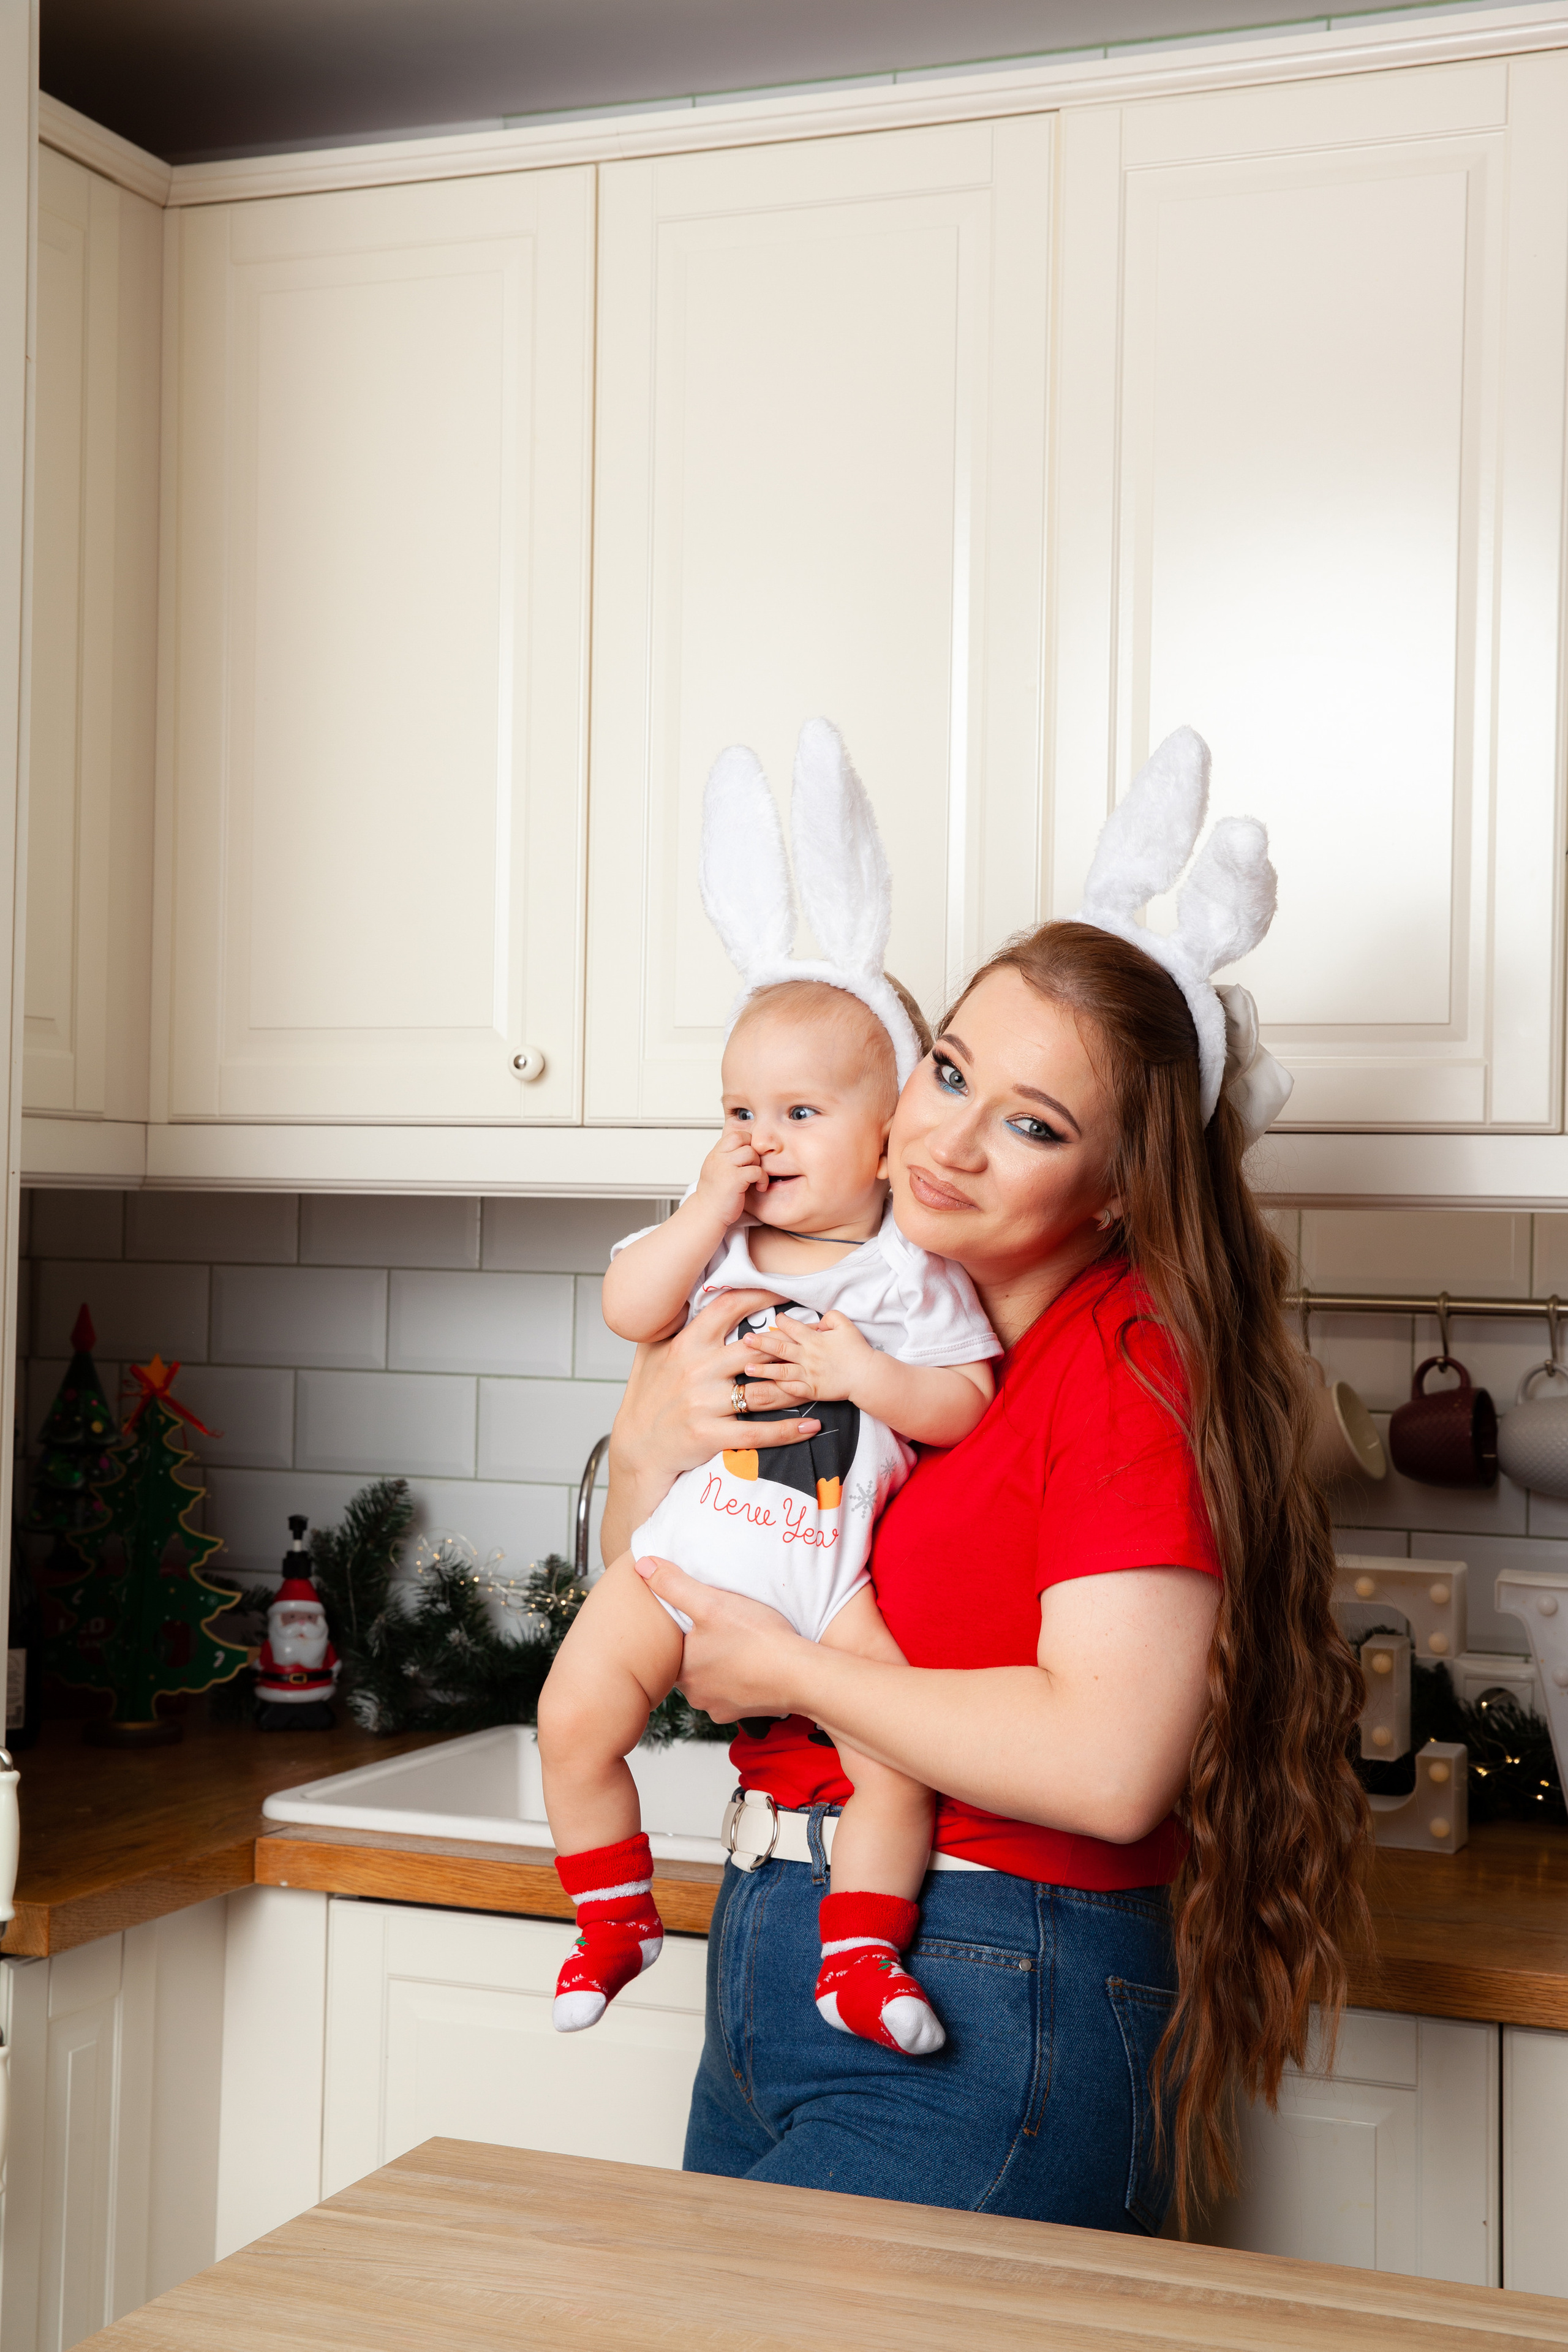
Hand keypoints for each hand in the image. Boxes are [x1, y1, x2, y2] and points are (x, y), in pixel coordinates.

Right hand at [601, 1289, 823, 1558]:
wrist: (636, 1447)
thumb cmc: (646, 1398)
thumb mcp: (649, 1353)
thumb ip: (670, 1325)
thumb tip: (689, 1297)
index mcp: (685, 1345)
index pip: (727, 1309)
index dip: (759, 1296)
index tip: (784, 1292)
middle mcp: (696, 1370)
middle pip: (755, 1349)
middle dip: (788, 1345)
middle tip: (813, 1342)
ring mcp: (704, 1403)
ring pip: (762, 1391)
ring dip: (795, 1388)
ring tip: (819, 1383)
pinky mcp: (710, 1435)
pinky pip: (757, 1432)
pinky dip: (787, 1431)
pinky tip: (809, 1426)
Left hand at [632, 1556, 806, 1720]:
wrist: (801, 1675)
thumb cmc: (758, 1639)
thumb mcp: (712, 1603)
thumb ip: (674, 1585)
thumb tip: (642, 1567)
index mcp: (682, 1670)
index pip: (670, 1649)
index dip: (683, 1631)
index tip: (697, 1619)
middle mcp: (695, 1695)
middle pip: (691, 1664)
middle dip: (703, 1648)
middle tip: (722, 1627)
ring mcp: (719, 1707)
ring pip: (712, 1680)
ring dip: (722, 1664)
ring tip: (740, 1643)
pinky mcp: (742, 1714)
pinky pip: (733, 1693)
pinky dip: (741, 1679)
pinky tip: (753, 1663)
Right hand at [694, 1129, 767, 1225]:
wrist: (707, 1214)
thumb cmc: (715, 1195)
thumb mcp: (717, 1169)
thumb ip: (728, 1157)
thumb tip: (747, 1146)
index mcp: (715, 1154)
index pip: (735, 1134)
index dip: (747, 1143)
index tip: (749, 1159)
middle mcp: (718, 1157)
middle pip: (744, 1138)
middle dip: (753, 1151)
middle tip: (753, 1167)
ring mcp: (725, 1167)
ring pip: (751, 1153)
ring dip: (759, 1165)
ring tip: (756, 1178)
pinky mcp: (734, 1179)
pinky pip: (757, 1170)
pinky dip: (762, 1179)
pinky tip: (759, 1187)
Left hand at [735, 1307, 875, 1404]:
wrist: (867, 1375)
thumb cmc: (857, 1350)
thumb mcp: (845, 1325)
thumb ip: (830, 1317)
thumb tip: (818, 1320)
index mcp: (814, 1339)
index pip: (792, 1327)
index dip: (782, 1322)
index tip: (774, 1320)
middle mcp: (808, 1356)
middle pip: (779, 1348)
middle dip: (760, 1344)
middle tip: (745, 1340)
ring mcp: (808, 1374)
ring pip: (780, 1370)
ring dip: (763, 1369)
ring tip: (747, 1368)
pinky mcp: (812, 1390)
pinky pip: (792, 1388)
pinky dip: (779, 1386)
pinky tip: (767, 1385)